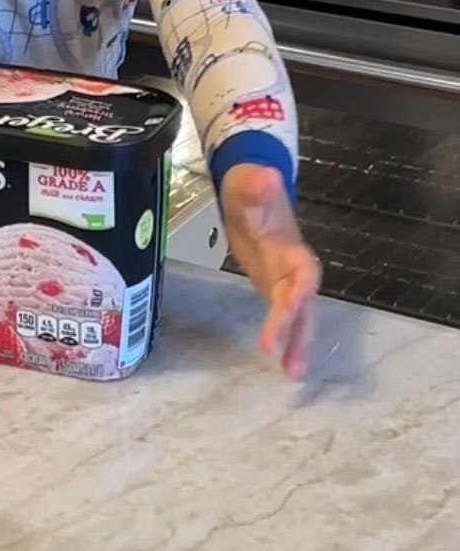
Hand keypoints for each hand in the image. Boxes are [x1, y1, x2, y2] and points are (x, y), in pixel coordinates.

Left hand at [219, 163, 320, 379]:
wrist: (250, 190)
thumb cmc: (249, 188)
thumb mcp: (247, 184)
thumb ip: (257, 185)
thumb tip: (267, 176)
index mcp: (291, 245)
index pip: (303, 272)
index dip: (300, 293)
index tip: (291, 308)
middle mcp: (295, 267)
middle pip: (302, 302)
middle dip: (297, 330)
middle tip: (288, 362)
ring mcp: (287, 280)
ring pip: (299, 315)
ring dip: (298, 343)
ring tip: (293, 374)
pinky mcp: (276, 288)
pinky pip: (285, 317)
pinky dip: (286, 339)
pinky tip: (284, 364)